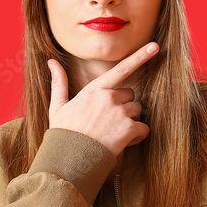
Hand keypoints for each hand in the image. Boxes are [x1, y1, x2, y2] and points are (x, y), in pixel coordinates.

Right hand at [48, 42, 157, 157]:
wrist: (69, 159)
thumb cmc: (64, 134)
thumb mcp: (58, 107)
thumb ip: (59, 83)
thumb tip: (51, 62)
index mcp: (94, 89)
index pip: (121, 69)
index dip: (140, 56)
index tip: (155, 47)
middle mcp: (109, 97)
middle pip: (130, 95)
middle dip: (124, 106)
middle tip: (109, 121)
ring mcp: (120, 112)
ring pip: (138, 110)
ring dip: (131, 120)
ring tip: (113, 133)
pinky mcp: (128, 129)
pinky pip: (143, 128)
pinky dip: (137, 135)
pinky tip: (123, 142)